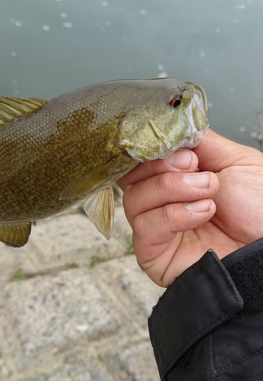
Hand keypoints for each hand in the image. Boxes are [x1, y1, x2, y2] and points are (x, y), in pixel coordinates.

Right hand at [117, 129, 262, 286]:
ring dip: (171, 189)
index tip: (182, 151)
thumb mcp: (234, 160)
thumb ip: (199, 142)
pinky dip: (172, 215)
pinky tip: (202, 213)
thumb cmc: (260, 210)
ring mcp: (156, 229)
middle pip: (130, 178)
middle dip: (162, 168)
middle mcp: (161, 203)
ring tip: (208, 192)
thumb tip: (170, 126)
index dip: (153, 150)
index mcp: (176, 179)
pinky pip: (144, 228)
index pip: (141, 160)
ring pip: (133, 200)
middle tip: (195, 168)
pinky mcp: (153, 254)